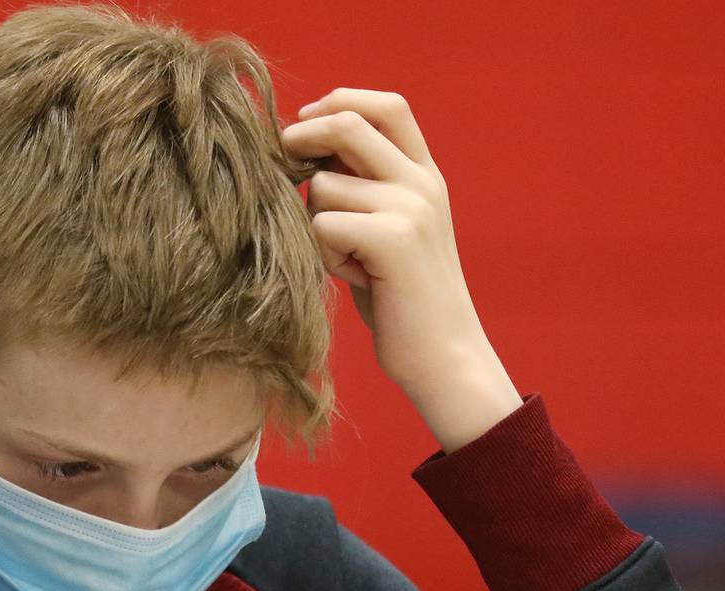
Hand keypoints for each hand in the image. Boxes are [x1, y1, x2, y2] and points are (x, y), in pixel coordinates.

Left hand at [280, 89, 520, 450]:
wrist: (444, 356)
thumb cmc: (402, 299)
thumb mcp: (388, 232)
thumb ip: (363, 190)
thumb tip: (304, 152)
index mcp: (426, 175)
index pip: (387, 106)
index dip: (340, 101)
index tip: (304, 120)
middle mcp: (423, 182)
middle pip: (349, 125)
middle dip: (302, 138)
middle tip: (280, 158)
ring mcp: (411, 207)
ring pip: (324, 187)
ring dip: (316, 223)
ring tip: (346, 261)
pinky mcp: (393, 239)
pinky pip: (322, 224)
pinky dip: (323, 254)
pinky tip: (351, 278)